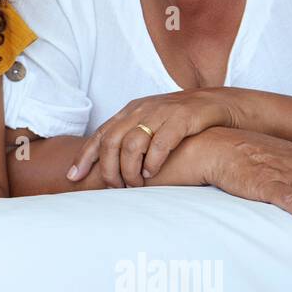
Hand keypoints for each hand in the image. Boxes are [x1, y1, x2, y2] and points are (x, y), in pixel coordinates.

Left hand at [69, 89, 244, 187]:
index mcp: (131, 111)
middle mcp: (142, 110)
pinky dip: (153, 161)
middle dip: (109, 169)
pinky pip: (161, 142)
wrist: (218, 103)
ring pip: (133, 143)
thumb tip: (108, 168)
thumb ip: (131, 139)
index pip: (100, 134)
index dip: (84, 157)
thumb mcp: (151, 124)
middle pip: (112, 141)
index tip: (73, 178)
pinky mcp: (183, 118)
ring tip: (134, 184)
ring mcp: (162, 112)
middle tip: (114, 187)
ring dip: (130, 168)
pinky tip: (153, 174)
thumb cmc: (181, 121)